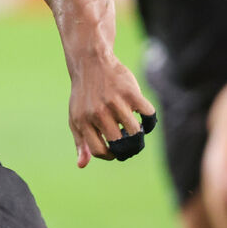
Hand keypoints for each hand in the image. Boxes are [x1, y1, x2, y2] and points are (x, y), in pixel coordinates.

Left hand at [67, 51, 156, 167]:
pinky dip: (150, 121)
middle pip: (119, 143)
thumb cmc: (84, 95)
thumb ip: (81, 142)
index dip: (110, 155)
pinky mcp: (130, 92)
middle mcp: (98, 113)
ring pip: (135, 131)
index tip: (115, 151)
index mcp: (83, 121)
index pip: (100, 150)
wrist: (91, 62)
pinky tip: (146, 119)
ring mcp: (114, 102)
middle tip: (130, 143)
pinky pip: (148, 114)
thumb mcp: (76, 118)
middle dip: (128, 147)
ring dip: (138, 134)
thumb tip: (82, 165)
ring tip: (134, 129)